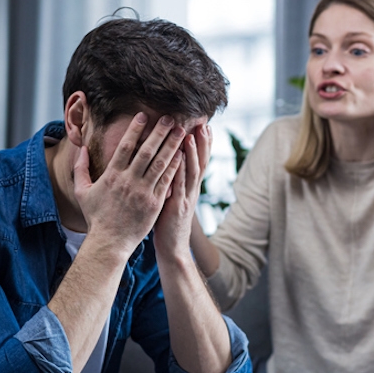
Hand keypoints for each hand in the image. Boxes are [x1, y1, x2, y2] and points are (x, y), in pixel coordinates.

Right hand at [74, 113, 186, 255]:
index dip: (134, 130)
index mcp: (112, 176)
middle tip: (169, 117)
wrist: (109, 243)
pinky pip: (167, 181)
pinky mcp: (155, 203)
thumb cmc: (96, 218)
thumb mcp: (82, 192)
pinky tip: (182, 154)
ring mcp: (144, 192)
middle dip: (159, 132)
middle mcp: (129, 181)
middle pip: (146, 151)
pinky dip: (175, 166)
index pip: (125, 147)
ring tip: (180, 131)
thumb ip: (80, 169)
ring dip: (171, 145)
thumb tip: (81, 149)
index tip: (143, 116)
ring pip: (160, 163)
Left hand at [153, 124, 211, 260]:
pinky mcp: (177, 206)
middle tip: (204, 123)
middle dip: (202, 143)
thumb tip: (169, 165)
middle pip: (200, 162)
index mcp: (190, 188)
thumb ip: (173, 182)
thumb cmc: (168, 224)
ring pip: (191, 171)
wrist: (173, 249)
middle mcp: (191, 191)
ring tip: (190, 134)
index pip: (199, 161)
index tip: (205, 126)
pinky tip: (178, 157)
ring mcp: (186, 198)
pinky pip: (178, 184)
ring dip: (192, 152)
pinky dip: (179, 170)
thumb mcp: (173, 199)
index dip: (203, 144)